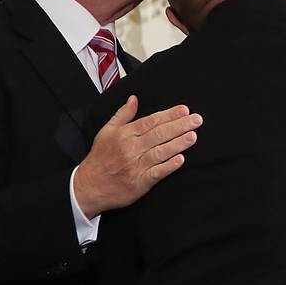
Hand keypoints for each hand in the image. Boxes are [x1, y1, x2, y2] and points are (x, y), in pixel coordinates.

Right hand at [75, 96, 202, 217]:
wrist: (89, 185)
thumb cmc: (100, 158)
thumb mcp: (107, 131)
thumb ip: (123, 114)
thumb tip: (134, 99)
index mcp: (125, 134)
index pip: (151, 121)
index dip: (169, 115)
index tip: (184, 110)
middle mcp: (131, 148)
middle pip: (159, 134)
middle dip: (180, 126)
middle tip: (196, 120)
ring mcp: (136, 166)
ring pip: (161, 152)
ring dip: (178, 143)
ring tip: (193, 136)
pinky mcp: (139, 182)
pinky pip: (157, 173)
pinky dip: (169, 166)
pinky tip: (180, 159)